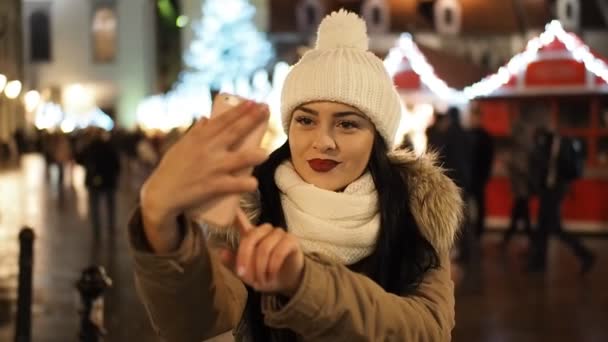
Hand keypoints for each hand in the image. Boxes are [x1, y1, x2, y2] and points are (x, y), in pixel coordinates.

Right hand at [140, 101, 268, 227]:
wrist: (161, 194)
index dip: (239, 110)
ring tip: (265, 153)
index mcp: (199, 138)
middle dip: (251, 120)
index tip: (253, 102)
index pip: (223, 121)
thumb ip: (195, 133)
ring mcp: (211, 168)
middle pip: (233, 132)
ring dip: (253, 155)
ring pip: (237, 159)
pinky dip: (244, 184)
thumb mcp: (181, 146)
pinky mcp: (212, 186)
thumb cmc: (172, 169)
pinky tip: (253, 183)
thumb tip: (205, 118)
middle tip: (265, 109)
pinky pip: (232, 185)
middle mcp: (207, 150)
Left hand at [218, 209, 304, 296]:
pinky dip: (272, 267)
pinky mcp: (291, 241)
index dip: (236, 214)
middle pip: (251, 237)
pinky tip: (271, 276)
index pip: (241, 221)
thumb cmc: (264, 274)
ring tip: (260, 281)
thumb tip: (221, 253)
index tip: (231, 207)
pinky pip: (278, 252)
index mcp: (252, 235)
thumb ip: (233, 264)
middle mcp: (265, 230)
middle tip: (244, 276)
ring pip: (264, 247)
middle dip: (245, 259)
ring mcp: (279, 234)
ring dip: (260, 267)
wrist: (286, 283)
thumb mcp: (246, 273)